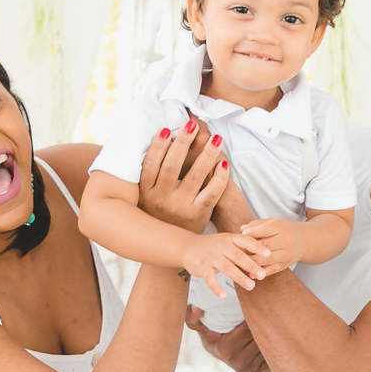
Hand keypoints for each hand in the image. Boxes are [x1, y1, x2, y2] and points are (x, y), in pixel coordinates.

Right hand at [138, 119, 226, 233]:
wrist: (171, 247)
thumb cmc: (159, 212)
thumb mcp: (147, 195)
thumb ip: (151, 173)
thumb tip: (160, 137)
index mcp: (146, 191)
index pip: (150, 164)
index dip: (157, 146)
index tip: (166, 129)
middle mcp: (161, 199)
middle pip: (171, 166)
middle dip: (182, 143)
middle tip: (191, 124)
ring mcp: (181, 207)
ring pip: (195, 177)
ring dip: (207, 155)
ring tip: (215, 138)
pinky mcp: (199, 214)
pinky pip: (212, 193)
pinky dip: (219, 178)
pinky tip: (224, 163)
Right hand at [180, 232, 268, 298]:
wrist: (188, 247)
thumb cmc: (213, 246)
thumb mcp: (228, 241)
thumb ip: (243, 248)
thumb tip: (264, 257)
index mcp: (230, 239)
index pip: (246, 241)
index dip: (257, 247)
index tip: (269, 254)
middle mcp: (221, 246)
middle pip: (238, 256)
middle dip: (251, 265)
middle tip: (263, 274)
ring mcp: (211, 257)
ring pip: (227, 267)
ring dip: (240, 277)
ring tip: (251, 286)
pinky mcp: (202, 267)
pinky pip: (210, 279)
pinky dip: (216, 288)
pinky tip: (223, 296)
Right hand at [185, 305, 265, 371]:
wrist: (218, 353)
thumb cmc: (211, 334)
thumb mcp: (202, 326)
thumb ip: (194, 318)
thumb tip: (196, 310)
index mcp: (225, 348)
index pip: (248, 327)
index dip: (249, 316)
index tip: (247, 311)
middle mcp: (236, 362)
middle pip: (258, 336)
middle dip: (258, 325)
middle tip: (255, 319)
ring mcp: (245, 370)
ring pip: (264, 345)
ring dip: (264, 336)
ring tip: (257, 330)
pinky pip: (265, 356)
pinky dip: (264, 349)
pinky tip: (256, 344)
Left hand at [240, 217, 303, 276]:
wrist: (303, 241)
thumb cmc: (282, 230)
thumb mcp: (272, 222)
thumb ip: (257, 225)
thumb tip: (242, 229)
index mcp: (281, 227)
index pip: (266, 229)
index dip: (254, 232)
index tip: (242, 234)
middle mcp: (285, 241)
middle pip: (266, 246)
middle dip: (251, 249)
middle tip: (237, 251)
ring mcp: (286, 254)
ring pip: (268, 260)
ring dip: (254, 263)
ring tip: (240, 264)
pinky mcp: (285, 265)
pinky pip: (272, 270)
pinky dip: (261, 272)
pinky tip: (250, 274)